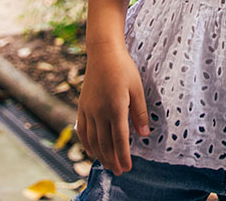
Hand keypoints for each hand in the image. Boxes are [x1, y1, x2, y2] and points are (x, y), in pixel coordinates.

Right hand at [76, 43, 149, 174]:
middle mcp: (100, 112)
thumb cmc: (124, 69)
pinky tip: (92, 151)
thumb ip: (140, 113)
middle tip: (119, 172)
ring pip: (93, 140)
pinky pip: (82, 130)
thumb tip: (144, 134)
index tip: (128, 167)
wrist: (103, 54)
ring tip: (107, 165)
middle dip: (112, 159)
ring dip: (100, 155)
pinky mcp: (82, 107)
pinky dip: (87, 143)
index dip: (123, 155)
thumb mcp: (137, 89)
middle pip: (105, 143)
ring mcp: (88, 110)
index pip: (120, 139)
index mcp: (116, 108)